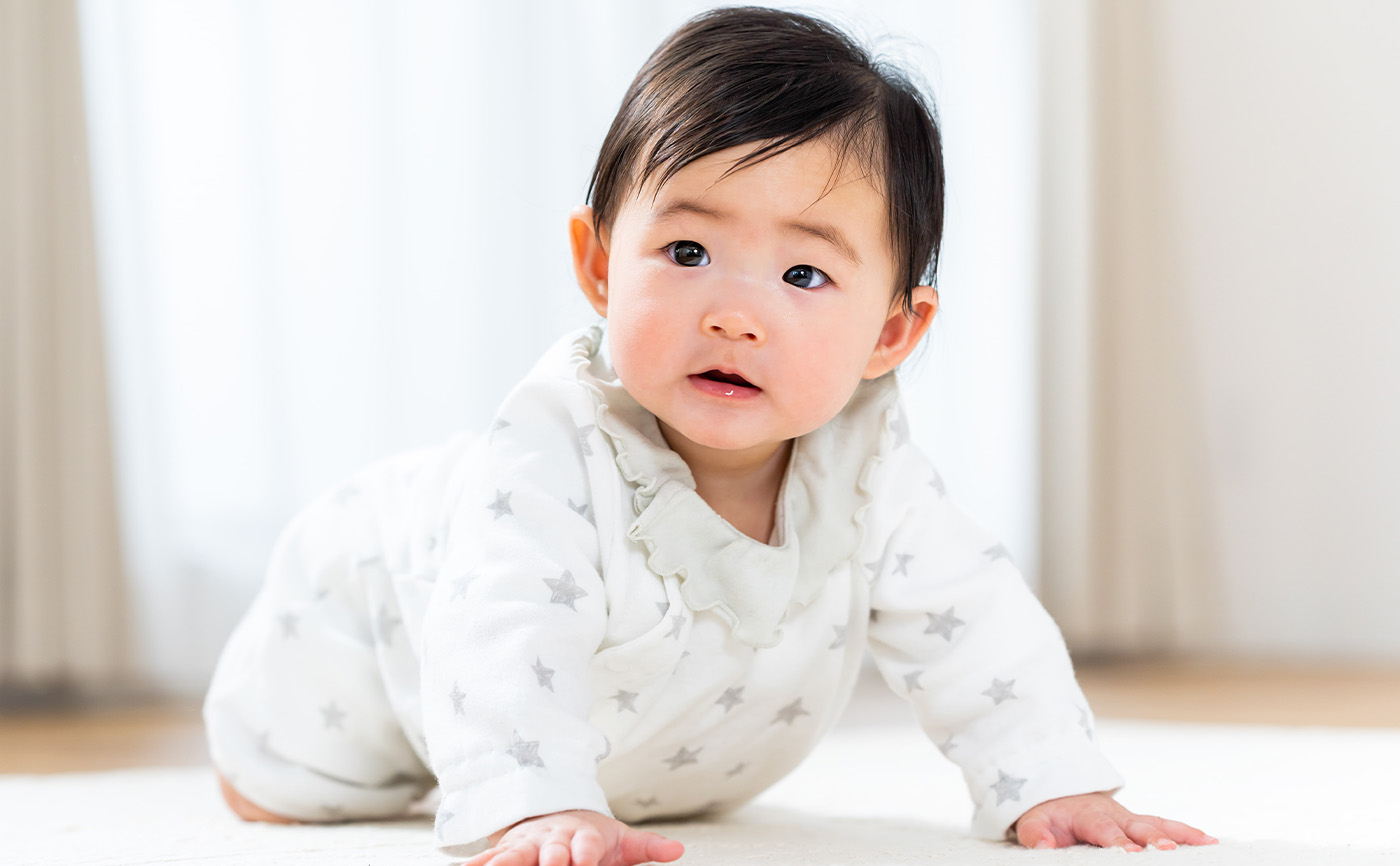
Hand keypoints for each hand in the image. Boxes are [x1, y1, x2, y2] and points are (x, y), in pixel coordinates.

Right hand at [462, 809, 684, 865]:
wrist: (558, 815)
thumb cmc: (593, 838)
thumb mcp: (622, 841)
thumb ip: (648, 846)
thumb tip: (678, 850)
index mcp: (582, 838)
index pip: (585, 847)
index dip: (585, 855)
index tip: (584, 862)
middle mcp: (552, 840)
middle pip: (549, 852)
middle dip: (547, 860)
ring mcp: (526, 845)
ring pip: (513, 856)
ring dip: (503, 863)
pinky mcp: (505, 851)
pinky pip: (486, 859)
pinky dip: (475, 864)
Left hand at [1013, 792, 1217, 850]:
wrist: (1058, 797)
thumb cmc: (1048, 817)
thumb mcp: (1033, 822)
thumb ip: (1036, 834)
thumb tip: (1044, 846)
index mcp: (1087, 815)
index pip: (1103, 829)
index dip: (1117, 840)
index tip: (1130, 851)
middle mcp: (1113, 814)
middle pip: (1135, 825)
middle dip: (1151, 838)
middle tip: (1165, 849)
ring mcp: (1129, 818)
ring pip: (1156, 823)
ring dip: (1178, 834)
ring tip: (1204, 841)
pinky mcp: (1139, 824)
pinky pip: (1165, 825)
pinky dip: (1186, 832)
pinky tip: (1209, 840)